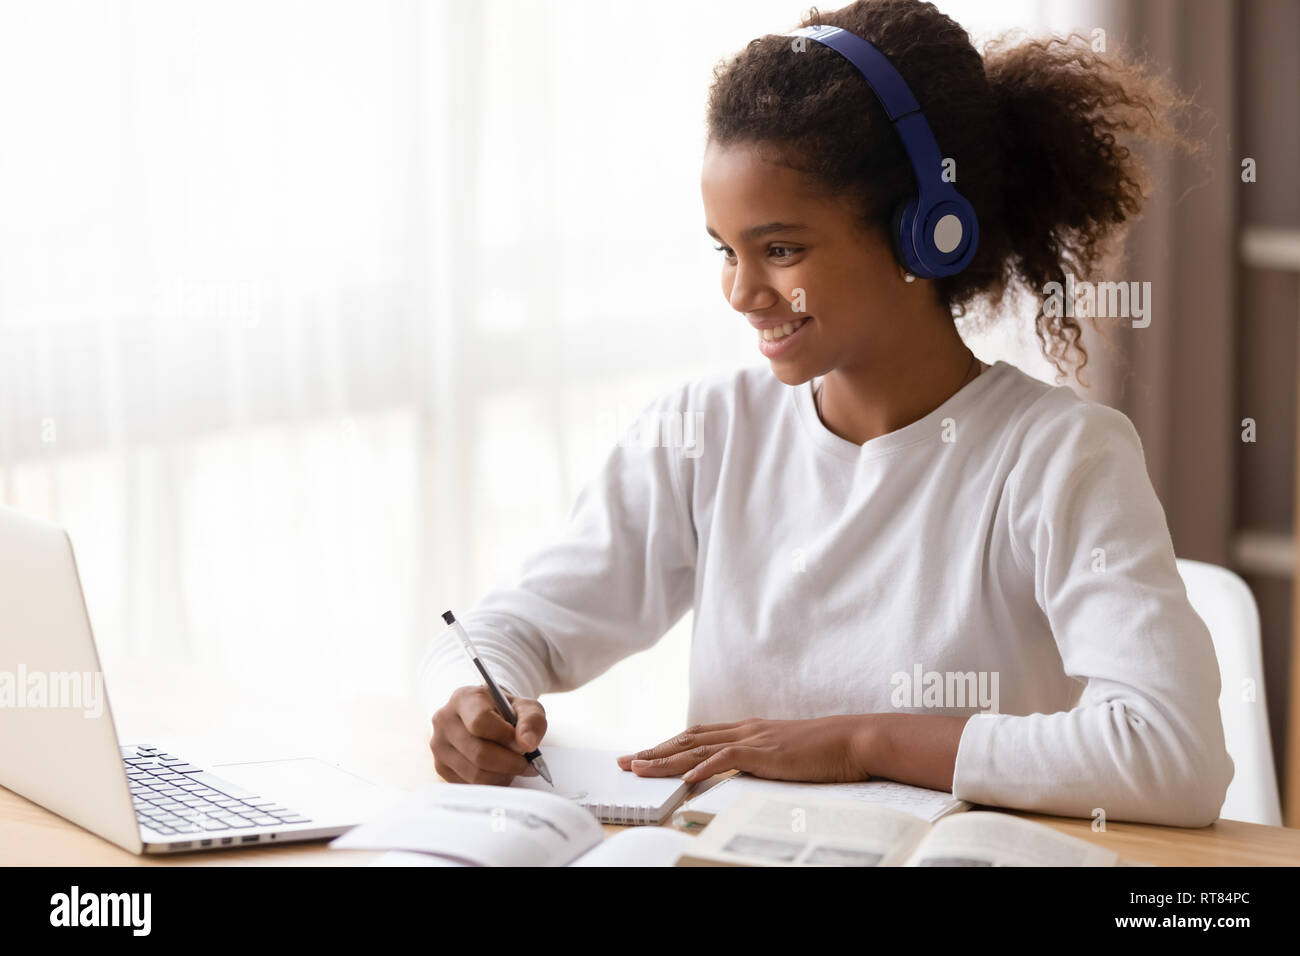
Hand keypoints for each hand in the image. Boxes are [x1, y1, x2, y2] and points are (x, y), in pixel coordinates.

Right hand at [430, 685, 546, 785]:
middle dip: (510, 763)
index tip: (525, 744)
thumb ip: (532, 720)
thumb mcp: (525, 707)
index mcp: (463, 698)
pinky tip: (500, 772)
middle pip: (479, 753)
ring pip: (475, 774)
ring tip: (515, 766)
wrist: (486, 719)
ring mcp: (439, 746)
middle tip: (527, 763)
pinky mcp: (441, 768)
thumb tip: (528, 744)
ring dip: (503, 775)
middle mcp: (444, 721)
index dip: (506, 737)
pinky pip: (470, 785)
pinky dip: (492, 783)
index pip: (481, 722)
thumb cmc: (506, 712)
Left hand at [616, 716, 873, 783]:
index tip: (644, 753)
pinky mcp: (765, 751)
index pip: (697, 735)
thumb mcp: (785, 753)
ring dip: (665, 759)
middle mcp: (744, 729)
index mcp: (748, 729)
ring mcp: (753, 738)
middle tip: (625, 761)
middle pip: (687, 738)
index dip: (667, 744)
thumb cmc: (825, 750)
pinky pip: (726, 758)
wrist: (854, 739)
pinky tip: (685, 778)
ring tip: (639, 768)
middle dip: (653, 750)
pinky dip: (702, 767)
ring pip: (697, 747)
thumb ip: (762, 758)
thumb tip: (743, 771)